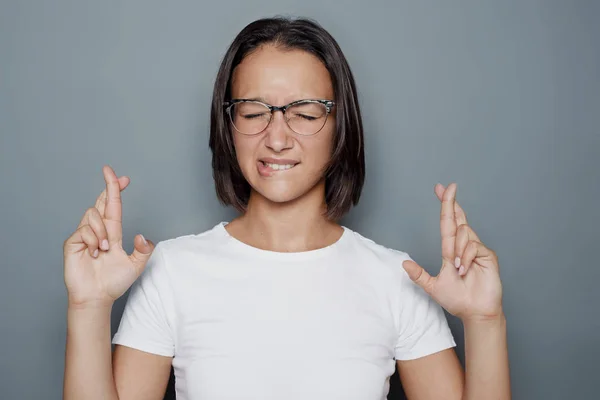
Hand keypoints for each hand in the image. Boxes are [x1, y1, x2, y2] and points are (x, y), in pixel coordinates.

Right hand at [63, 165, 154, 307]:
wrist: (97, 297)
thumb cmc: (114, 282)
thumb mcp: (136, 265)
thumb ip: (144, 250)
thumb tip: (142, 235)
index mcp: (112, 232)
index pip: (114, 207)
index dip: (116, 191)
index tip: (124, 178)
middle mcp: (98, 230)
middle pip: (102, 202)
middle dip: (108, 186)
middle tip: (111, 173)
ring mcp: (84, 235)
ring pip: (94, 215)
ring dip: (102, 231)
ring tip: (104, 250)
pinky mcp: (73, 242)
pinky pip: (84, 230)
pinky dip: (93, 241)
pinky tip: (94, 254)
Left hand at [402, 183, 503, 320]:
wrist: (475, 312)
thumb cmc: (457, 300)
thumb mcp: (433, 286)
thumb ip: (419, 275)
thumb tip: (403, 264)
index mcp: (452, 249)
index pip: (448, 222)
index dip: (445, 205)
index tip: (440, 188)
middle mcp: (465, 245)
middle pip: (458, 218)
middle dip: (451, 201)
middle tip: (448, 186)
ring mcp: (477, 249)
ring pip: (463, 234)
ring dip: (457, 251)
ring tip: (459, 269)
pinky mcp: (488, 255)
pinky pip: (473, 246)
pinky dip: (466, 257)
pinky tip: (466, 269)